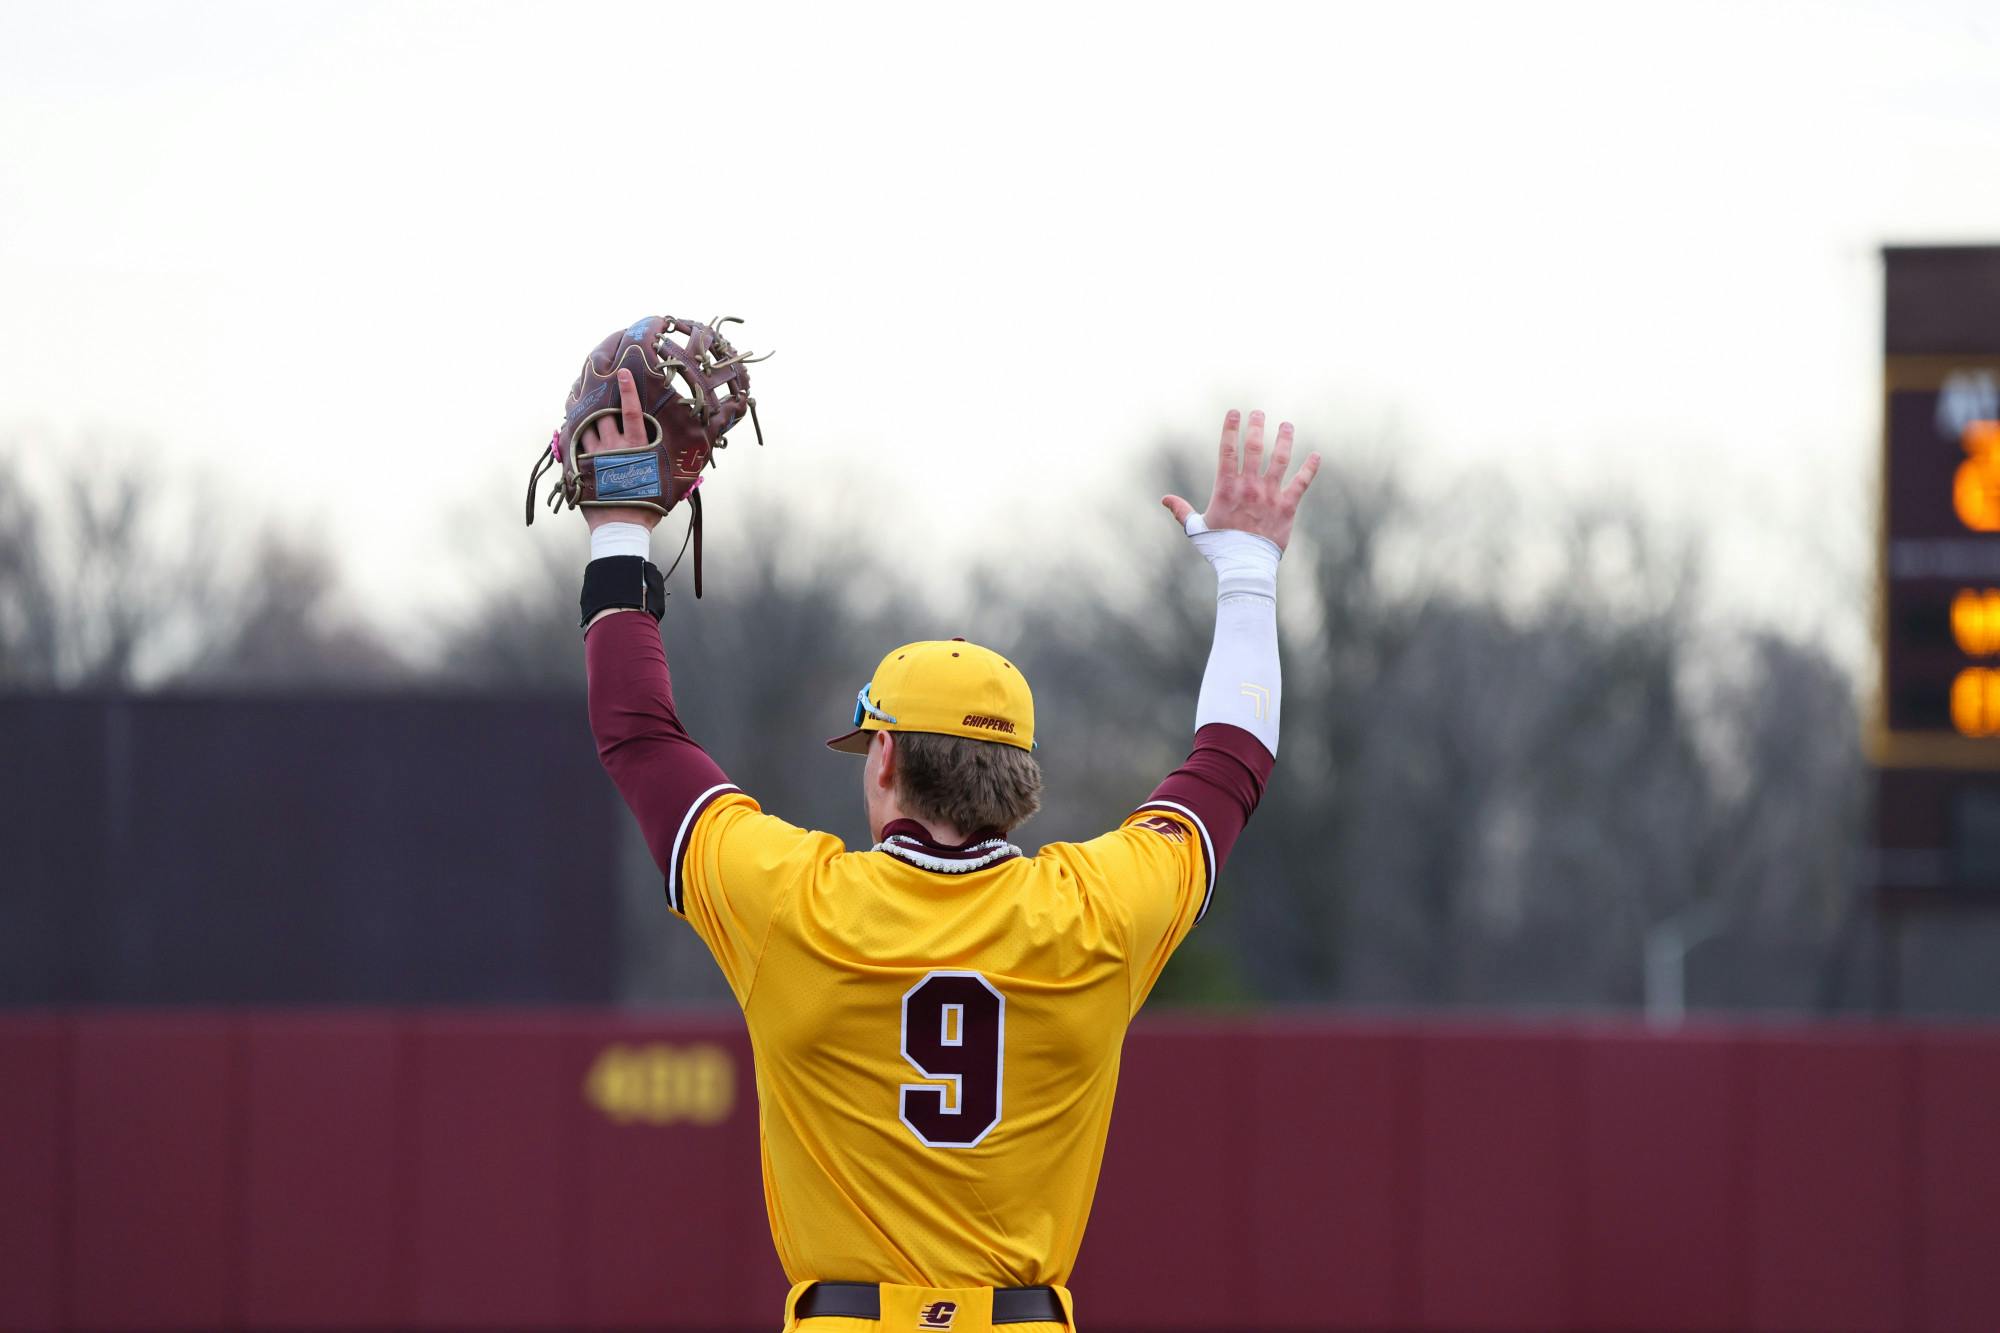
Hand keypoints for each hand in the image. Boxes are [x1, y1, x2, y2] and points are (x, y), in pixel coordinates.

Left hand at [582, 368, 663, 531]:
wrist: (622, 527)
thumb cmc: (649, 506)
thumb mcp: (668, 483)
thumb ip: (674, 465)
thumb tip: (699, 457)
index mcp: (637, 446)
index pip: (630, 411)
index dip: (627, 390)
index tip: (621, 372)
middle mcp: (614, 446)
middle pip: (602, 414)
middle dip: (598, 400)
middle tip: (592, 385)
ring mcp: (595, 456)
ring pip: (584, 427)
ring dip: (581, 416)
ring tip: (576, 403)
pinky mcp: (582, 468)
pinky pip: (573, 445)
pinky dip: (572, 436)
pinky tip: (570, 430)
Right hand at [1163, 409, 1319, 551]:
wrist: (1245, 567)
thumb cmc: (1219, 548)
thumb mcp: (1196, 529)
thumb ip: (1182, 511)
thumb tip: (1164, 499)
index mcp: (1227, 488)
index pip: (1228, 450)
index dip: (1231, 428)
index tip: (1234, 412)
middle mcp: (1249, 487)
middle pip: (1254, 448)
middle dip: (1256, 426)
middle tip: (1259, 412)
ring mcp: (1270, 495)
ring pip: (1280, 459)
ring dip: (1284, 439)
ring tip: (1287, 425)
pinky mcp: (1287, 507)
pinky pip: (1301, 483)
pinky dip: (1310, 468)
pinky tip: (1316, 455)